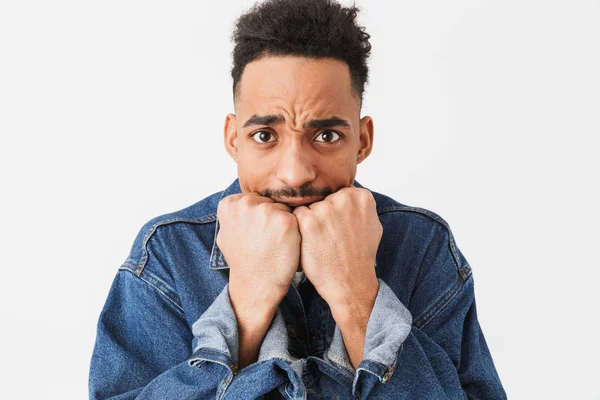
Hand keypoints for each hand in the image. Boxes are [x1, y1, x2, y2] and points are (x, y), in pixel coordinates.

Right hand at [216, 192, 299, 367]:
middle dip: (272, 217)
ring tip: (275, 243)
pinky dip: (295, 231)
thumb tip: (239, 201)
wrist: (257, 285)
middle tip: (265, 240)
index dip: (258, 217)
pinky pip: (296, 218)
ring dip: (284, 223)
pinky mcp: (285, 220)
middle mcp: (246, 203)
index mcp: (230, 204)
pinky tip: (286, 245)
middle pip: (269, 201)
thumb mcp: (226, 234)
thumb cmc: (244, 260)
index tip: (254, 234)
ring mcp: (266, 210)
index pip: (254, 199)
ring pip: (284, 209)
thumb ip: (234, 214)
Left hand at [292, 187, 380, 322]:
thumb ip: (360, 205)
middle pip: (323, 199)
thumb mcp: (372, 225)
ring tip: (322, 242)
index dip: (336, 212)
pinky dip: (299, 229)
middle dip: (323, 215)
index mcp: (360, 196)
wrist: (349, 282)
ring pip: (309, 207)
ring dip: (310, 222)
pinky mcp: (308, 221)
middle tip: (330, 237)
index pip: (338, 194)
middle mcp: (344, 198)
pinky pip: (296, 216)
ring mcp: (325, 209)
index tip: (340, 228)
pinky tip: (310, 243)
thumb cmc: (360, 256)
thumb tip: (349, 191)